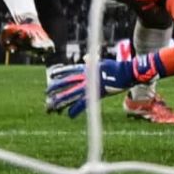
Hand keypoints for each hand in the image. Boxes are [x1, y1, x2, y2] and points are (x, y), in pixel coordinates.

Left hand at [44, 47, 163, 116]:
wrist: (126, 73)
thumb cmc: (117, 68)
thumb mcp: (102, 63)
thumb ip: (92, 61)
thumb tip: (85, 58)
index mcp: (88, 68)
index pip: (70, 70)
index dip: (61, 72)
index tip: (52, 74)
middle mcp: (87, 76)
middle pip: (68, 82)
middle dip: (57, 87)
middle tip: (47, 91)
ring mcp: (91, 85)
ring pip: (72, 93)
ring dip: (62, 99)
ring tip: (52, 104)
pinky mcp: (96, 94)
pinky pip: (83, 103)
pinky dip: (76, 109)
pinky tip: (69, 115)